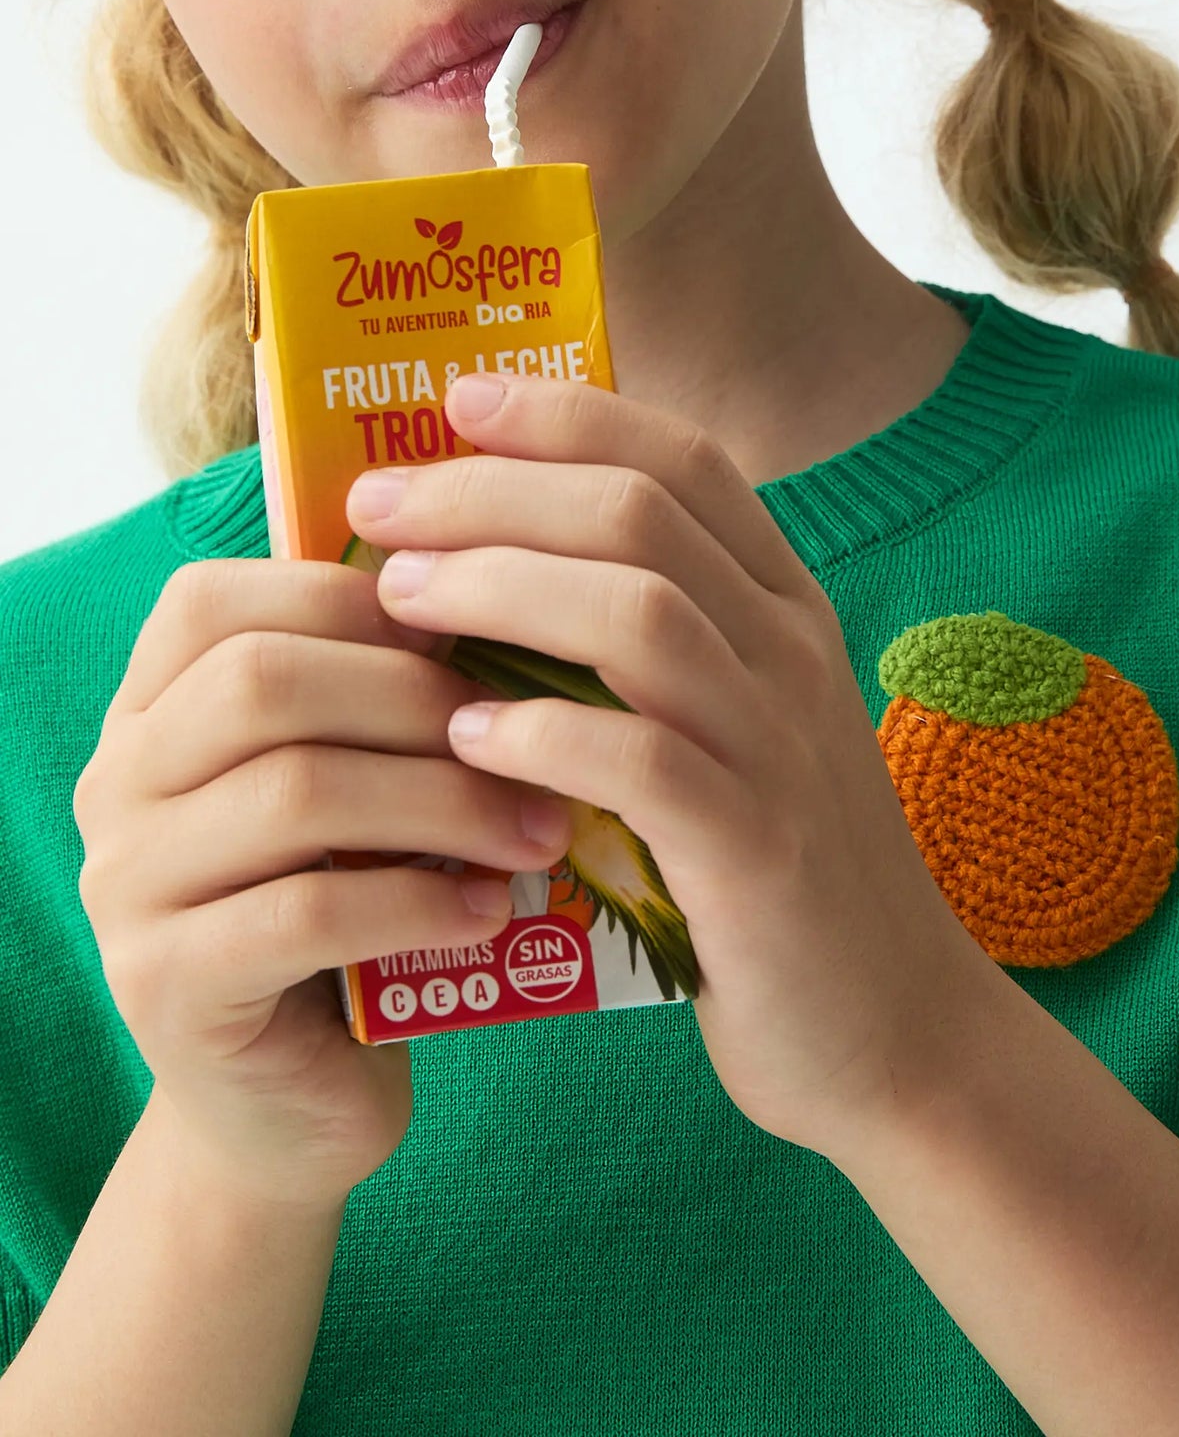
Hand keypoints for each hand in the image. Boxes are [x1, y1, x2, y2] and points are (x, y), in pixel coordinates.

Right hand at [77, 558, 574, 1210]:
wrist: (288, 1104)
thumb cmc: (343, 908)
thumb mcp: (353, 784)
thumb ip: (375, 698)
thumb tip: (493, 608)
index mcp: (149, 710)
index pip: (215, 602)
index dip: (346, 597)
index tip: (464, 633)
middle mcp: (115, 784)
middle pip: (261, 683)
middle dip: (417, 699)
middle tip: (531, 734)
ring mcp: (126, 889)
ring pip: (294, 792)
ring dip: (443, 800)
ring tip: (539, 829)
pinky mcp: (167, 987)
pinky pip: (305, 914)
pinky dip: (418, 901)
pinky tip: (491, 910)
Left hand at [352, 370, 984, 1158]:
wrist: (893, 1032)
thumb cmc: (772, 869)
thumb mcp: (732, 726)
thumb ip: (646, 646)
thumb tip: (484, 570)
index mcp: (784, 606)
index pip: (681, 460)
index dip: (565, 415)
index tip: (455, 402)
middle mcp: (790, 654)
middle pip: (639, 515)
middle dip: (493, 492)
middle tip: (379, 507)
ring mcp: (780, 749)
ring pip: (640, 615)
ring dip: (501, 589)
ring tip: (399, 598)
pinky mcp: (757, 854)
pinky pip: (644, 765)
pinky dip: (544, 736)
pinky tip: (464, 736)